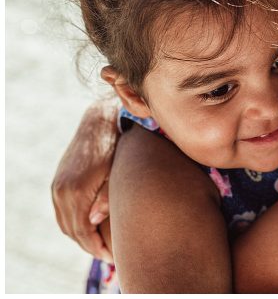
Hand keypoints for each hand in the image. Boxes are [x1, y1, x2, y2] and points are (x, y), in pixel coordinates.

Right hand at [51, 97, 119, 261]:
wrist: (100, 123)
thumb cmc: (117, 148)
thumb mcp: (118, 175)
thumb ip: (107, 200)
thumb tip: (95, 222)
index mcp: (76, 192)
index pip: (83, 232)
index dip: (96, 248)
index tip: (112, 257)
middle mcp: (61, 191)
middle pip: (72, 231)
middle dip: (89, 246)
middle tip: (108, 255)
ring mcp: (57, 187)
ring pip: (65, 224)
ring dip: (80, 237)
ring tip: (99, 245)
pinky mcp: (57, 183)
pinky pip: (62, 212)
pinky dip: (73, 224)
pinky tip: (89, 228)